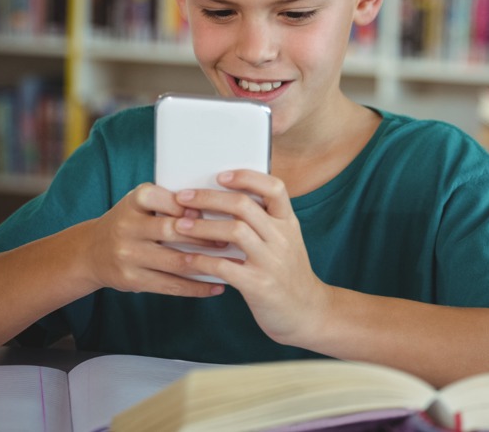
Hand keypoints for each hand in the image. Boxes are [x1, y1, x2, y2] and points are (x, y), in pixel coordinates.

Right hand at [83, 183, 225, 297]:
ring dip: (208, 263)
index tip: (213, 210)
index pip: (165, 199)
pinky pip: (171, 285)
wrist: (91, 252)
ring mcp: (128, 256)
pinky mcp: (132, 280)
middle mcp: (127, 227)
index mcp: (133, 202)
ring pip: (176, 261)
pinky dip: (197, 287)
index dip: (190, 205)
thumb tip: (211, 207)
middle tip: (232, 237)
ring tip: (232, 263)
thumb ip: (169, 202)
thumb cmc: (129, 222)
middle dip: (206, 234)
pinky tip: (217, 286)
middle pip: (173, 230)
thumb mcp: (141, 203)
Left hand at [171, 170, 332, 347]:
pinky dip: (202, 260)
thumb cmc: (289, 275)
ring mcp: (272, 261)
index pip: (274, 187)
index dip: (247, 177)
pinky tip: (188, 259)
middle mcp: (282, 238)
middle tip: (183, 197)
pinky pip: (225, 266)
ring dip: (202, 226)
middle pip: (244, 205)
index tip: (220, 175)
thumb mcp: (286, 242)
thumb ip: (265, 223)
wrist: (308, 313)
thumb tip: (225, 202)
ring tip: (180, 226)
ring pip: (234, 230)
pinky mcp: (260, 286)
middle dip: (209, 197)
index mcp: (289, 223)